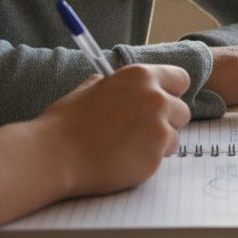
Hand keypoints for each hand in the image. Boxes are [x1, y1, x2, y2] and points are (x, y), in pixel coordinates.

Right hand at [35, 64, 190, 196]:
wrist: (55, 155)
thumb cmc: (67, 123)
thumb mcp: (90, 89)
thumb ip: (114, 85)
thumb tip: (118, 85)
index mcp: (140, 76)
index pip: (180, 79)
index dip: (170, 92)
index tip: (161, 102)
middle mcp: (155, 98)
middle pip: (182, 110)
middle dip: (166, 121)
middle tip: (140, 130)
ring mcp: (158, 128)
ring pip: (174, 136)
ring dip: (158, 143)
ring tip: (127, 146)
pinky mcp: (156, 156)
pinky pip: (162, 158)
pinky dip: (148, 160)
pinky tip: (123, 159)